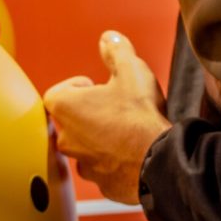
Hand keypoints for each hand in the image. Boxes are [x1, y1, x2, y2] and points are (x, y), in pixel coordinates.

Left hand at [43, 31, 171, 204]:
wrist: (161, 161)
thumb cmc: (140, 115)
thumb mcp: (131, 71)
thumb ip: (116, 50)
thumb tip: (108, 38)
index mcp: (63, 107)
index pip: (60, 92)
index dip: (81, 87)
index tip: (100, 89)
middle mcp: (65, 138)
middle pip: (72, 119)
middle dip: (92, 112)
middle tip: (117, 108)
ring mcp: (81, 163)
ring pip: (87, 145)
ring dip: (101, 137)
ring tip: (128, 130)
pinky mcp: (100, 183)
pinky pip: (103, 167)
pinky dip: (114, 160)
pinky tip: (134, 152)